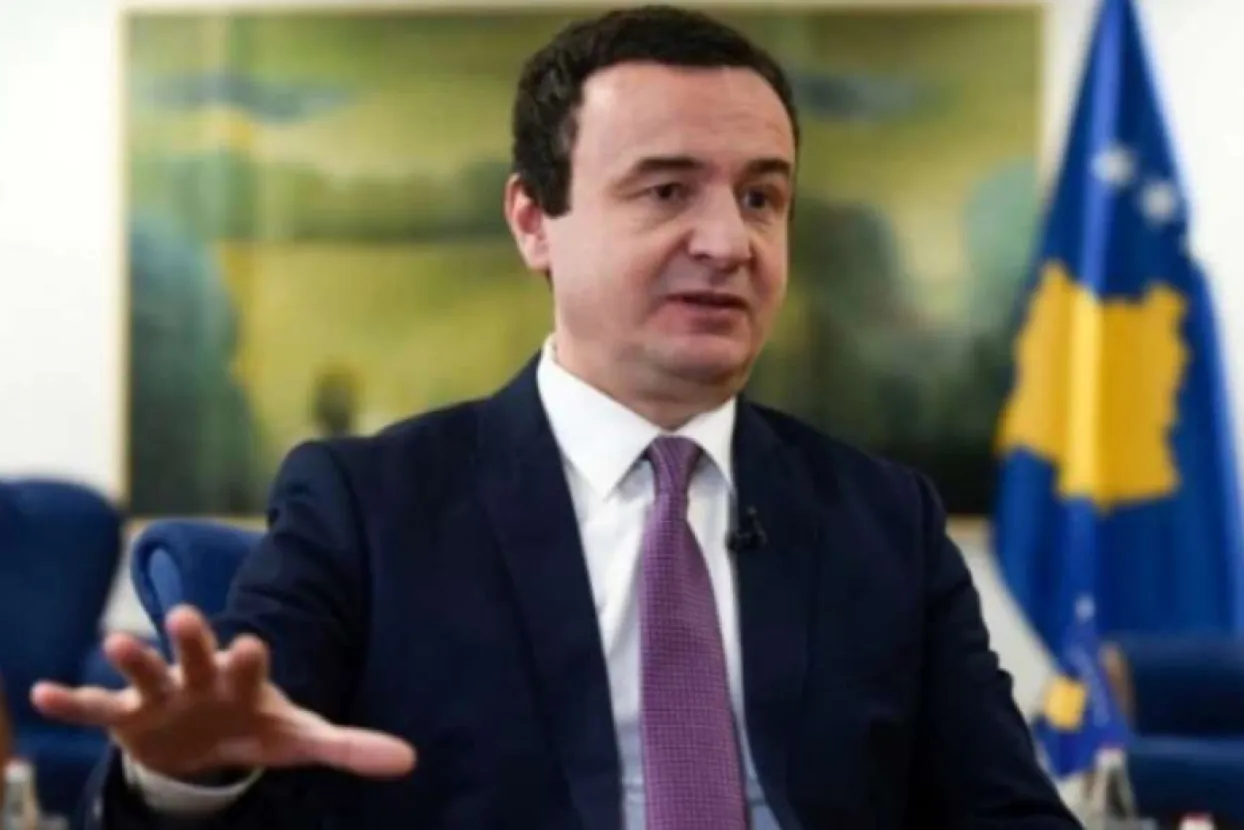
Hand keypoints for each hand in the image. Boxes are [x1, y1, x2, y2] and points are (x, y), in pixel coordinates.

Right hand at [31, 605, 415, 781]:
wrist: (207, 740)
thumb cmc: (257, 728)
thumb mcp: (301, 740)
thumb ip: (350, 747)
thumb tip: (411, 761)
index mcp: (245, 681)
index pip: (250, 664)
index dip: (250, 656)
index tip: (252, 643)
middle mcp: (201, 678)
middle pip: (196, 653)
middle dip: (190, 639)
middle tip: (183, 615)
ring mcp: (161, 694)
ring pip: (145, 672)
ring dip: (131, 658)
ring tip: (113, 641)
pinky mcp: (127, 716)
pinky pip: (95, 707)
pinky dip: (70, 701)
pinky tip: (40, 694)